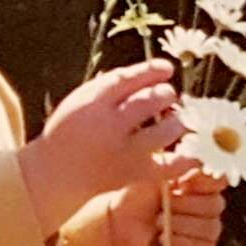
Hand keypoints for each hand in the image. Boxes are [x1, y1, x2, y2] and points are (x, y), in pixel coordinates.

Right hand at [19, 59, 199, 239]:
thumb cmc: (71, 133)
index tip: (167, 69)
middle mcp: (109, 126)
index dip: (154, 70)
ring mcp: (124, 152)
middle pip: (152, 100)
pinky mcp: (135, 175)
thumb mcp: (80, 102)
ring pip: (168, 130)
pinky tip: (191, 150)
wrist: (54, 176)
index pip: (130, 78)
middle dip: (166, 95)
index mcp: (91, 103)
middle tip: (167, 97)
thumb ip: (111, 87)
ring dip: (179, 121)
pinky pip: (172, 165)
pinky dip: (187, 157)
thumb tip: (157, 72)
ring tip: (176, 120)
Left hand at [109, 170, 226, 245]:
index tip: (186, 183)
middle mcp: (203, 205)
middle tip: (164, 205)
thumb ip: (173, 167)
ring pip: (211, 227)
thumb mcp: (150, 176)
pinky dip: (182, 243)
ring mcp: (202, 228)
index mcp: (195, 183)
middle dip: (186, 205)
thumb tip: (196, 161)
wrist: (117, 229)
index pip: (219, 180)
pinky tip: (163, 239)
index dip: (208, 181)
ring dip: (182, 225)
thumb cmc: (133, 199)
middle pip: (216, 205)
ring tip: (158, 224)